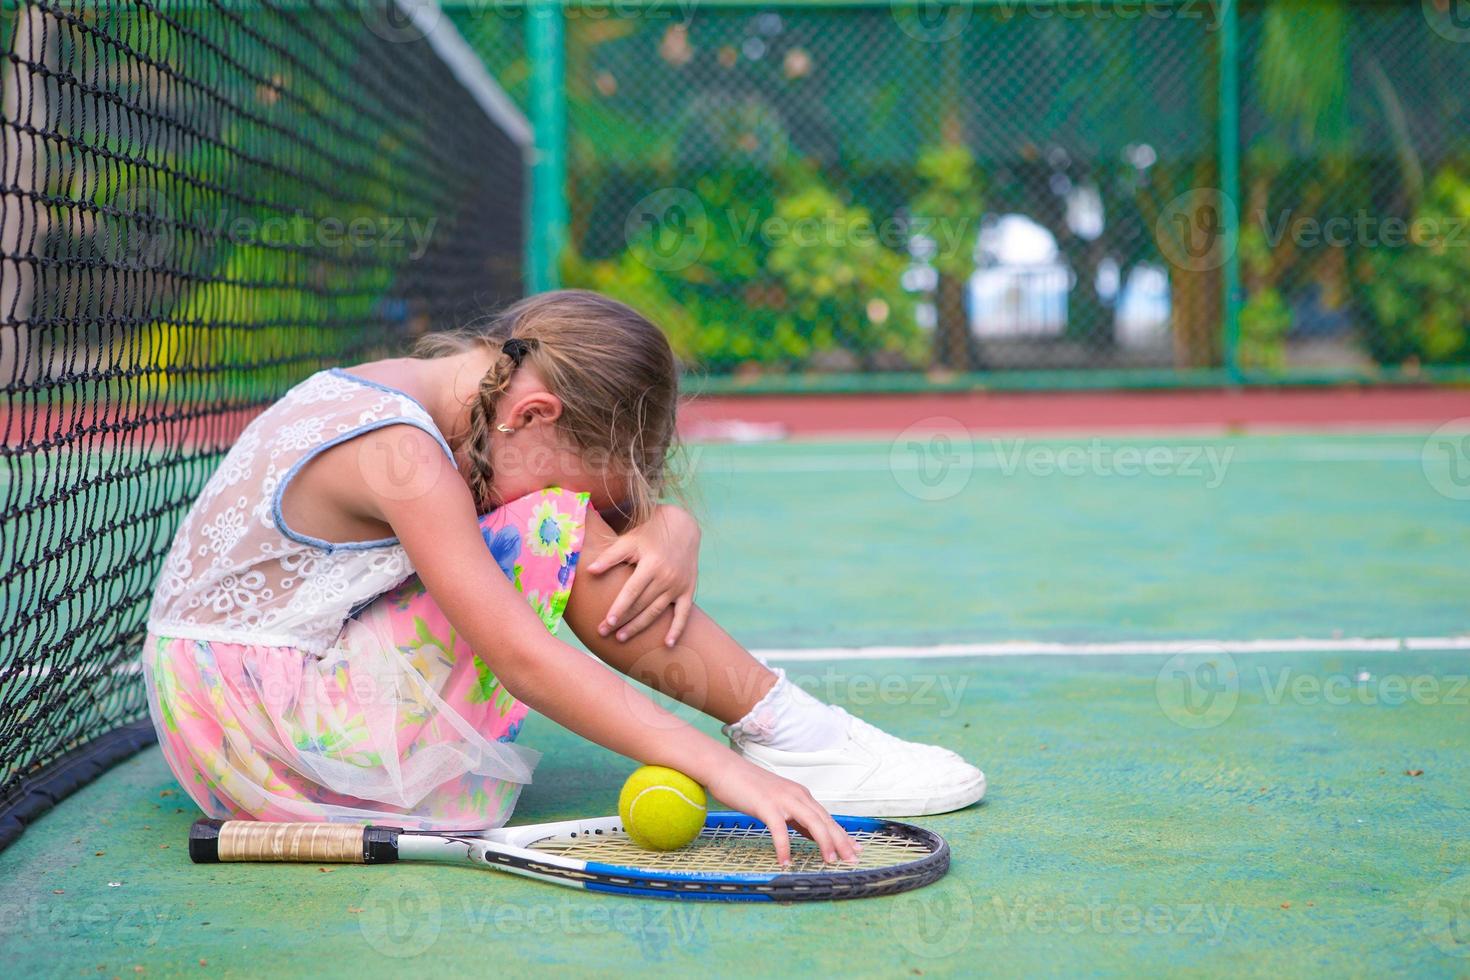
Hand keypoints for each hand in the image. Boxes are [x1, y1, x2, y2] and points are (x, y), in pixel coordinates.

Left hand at [587, 504, 700, 646]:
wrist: (682, 527)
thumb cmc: (649, 534)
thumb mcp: (630, 540)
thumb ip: (610, 557)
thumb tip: (589, 571)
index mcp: (651, 564)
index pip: (632, 591)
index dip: (619, 608)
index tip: (606, 622)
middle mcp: (666, 577)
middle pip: (641, 605)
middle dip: (623, 621)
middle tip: (604, 634)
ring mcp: (678, 585)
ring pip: (657, 612)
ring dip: (640, 627)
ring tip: (621, 638)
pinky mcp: (688, 590)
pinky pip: (683, 614)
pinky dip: (677, 629)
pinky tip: (668, 644)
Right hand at [705, 760, 859, 866]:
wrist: (726, 769)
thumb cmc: (750, 787)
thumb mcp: (779, 802)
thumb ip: (796, 817)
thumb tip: (812, 835)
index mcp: (801, 795)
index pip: (827, 818)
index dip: (842, 835)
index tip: (855, 850)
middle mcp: (797, 796)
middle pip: (825, 821)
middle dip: (840, 841)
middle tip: (851, 860)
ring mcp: (782, 800)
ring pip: (811, 822)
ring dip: (823, 842)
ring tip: (829, 862)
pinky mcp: (766, 806)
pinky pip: (779, 830)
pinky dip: (784, 847)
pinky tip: (785, 862)